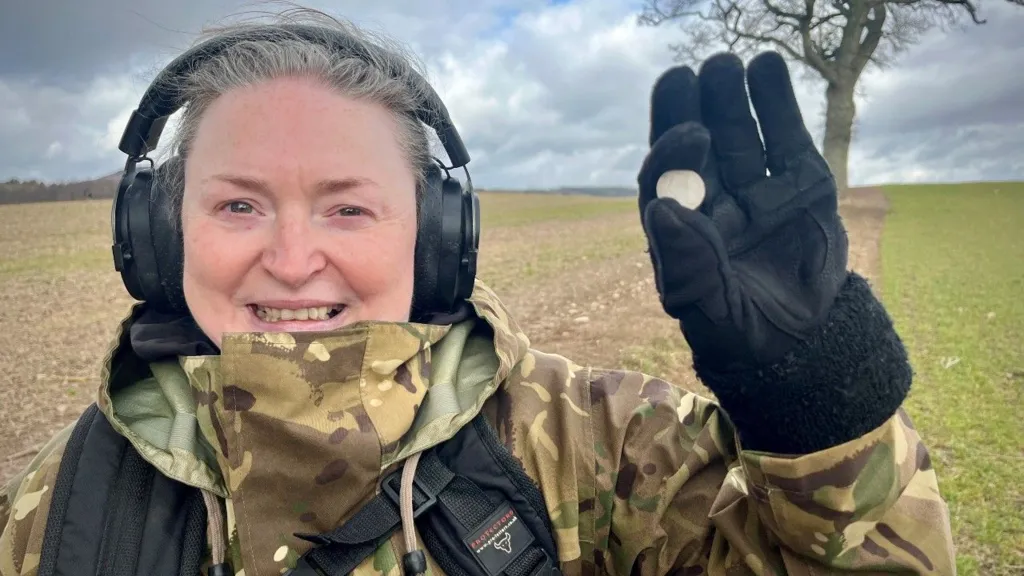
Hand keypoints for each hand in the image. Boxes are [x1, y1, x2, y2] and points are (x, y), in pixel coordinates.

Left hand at [637, 51, 848, 371]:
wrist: (805, 345)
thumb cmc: (742, 334)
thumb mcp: (709, 309)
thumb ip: (688, 263)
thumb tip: (659, 210)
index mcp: (681, 229)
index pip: (666, 178)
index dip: (673, 151)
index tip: (692, 131)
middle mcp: (714, 201)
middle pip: (697, 146)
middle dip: (693, 110)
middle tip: (694, 73)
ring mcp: (757, 189)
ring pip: (740, 135)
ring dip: (731, 99)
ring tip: (729, 64)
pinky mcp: (800, 184)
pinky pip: (785, 139)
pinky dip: (776, 105)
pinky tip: (767, 68)